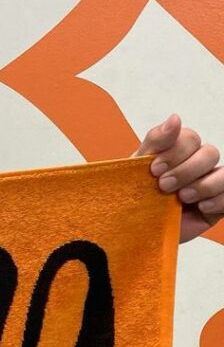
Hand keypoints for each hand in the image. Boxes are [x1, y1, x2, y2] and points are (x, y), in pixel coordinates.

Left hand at [135, 114, 222, 242]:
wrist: (132, 228)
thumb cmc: (133, 194)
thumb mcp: (137, 166)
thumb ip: (156, 141)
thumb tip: (175, 117)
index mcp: (177, 151)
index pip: (190, 137)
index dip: (174, 151)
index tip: (153, 169)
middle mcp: (197, 164)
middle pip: (209, 153)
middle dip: (186, 169)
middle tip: (164, 186)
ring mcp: (210, 184)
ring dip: (203, 185)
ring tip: (182, 198)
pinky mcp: (218, 205)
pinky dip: (218, 199)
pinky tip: (200, 207)